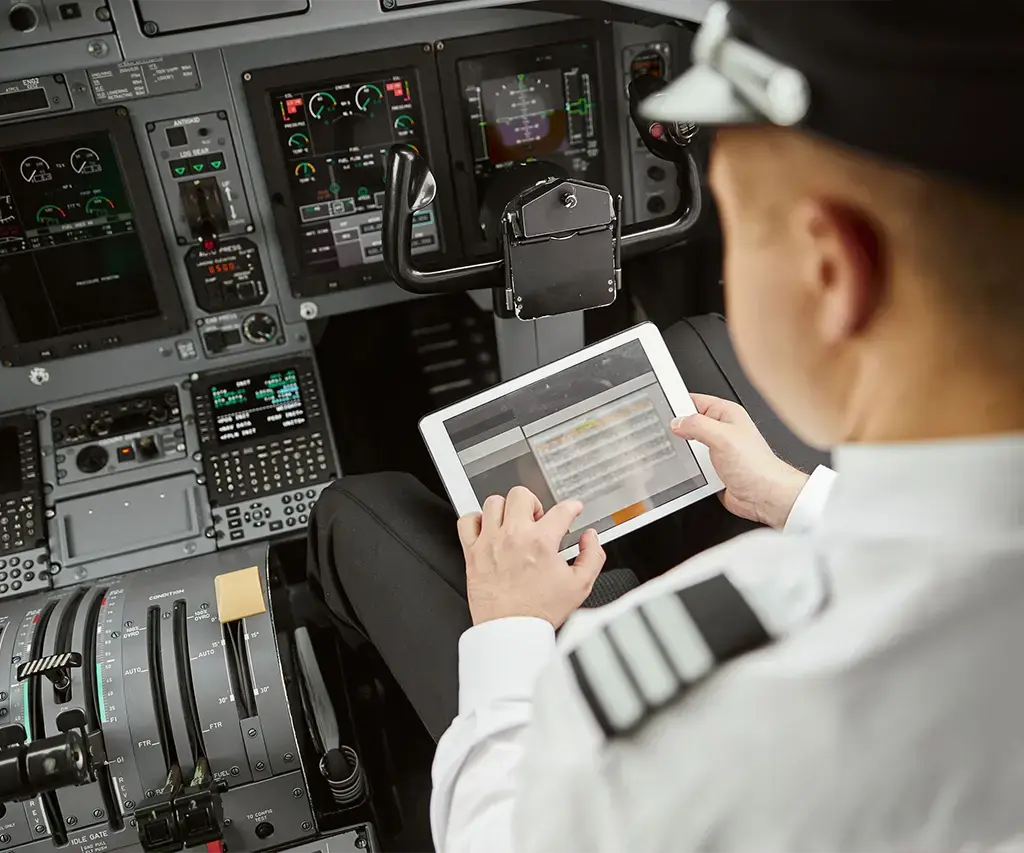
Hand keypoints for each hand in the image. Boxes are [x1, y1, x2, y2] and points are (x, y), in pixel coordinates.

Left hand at [457, 486, 606, 628]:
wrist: (511, 632)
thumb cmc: (540, 612)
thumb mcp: (580, 586)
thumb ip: (592, 556)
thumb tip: (590, 538)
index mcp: (541, 542)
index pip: (561, 510)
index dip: (571, 507)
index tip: (571, 510)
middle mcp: (514, 536)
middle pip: (521, 495)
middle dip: (533, 503)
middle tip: (537, 518)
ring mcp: (490, 542)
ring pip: (493, 503)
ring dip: (505, 510)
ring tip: (512, 523)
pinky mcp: (472, 552)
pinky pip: (467, 521)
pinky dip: (476, 521)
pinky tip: (487, 530)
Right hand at [671, 394, 809, 529]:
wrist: (765, 497)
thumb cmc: (756, 466)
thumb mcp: (722, 437)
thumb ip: (697, 426)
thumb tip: (678, 422)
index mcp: (726, 414)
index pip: (695, 401)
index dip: (678, 404)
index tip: (662, 410)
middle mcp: (722, 430)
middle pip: (689, 424)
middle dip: (677, 430)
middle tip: (665, 435)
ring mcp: (717, 450)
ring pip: (689, 446)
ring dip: (683, 452)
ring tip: (677, 454)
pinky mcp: (714, 469)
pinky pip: (693, 465)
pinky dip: (688, 468)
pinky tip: (686, 470)